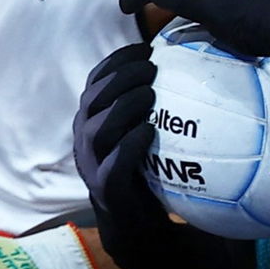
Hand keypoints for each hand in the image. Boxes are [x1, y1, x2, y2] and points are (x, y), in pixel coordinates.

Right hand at [72, 44, 159, 215]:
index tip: (144, 47)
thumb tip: (184, 64)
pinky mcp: (105, 189)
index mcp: (91, 119)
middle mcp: (84, 138)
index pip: (95, 81)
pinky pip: (112, 166)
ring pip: (96, 130)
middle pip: (92, 99)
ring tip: (150, 94)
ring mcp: (91, 164)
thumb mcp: (141, 127)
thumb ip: (149, 103)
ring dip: (123, 107)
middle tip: (151, 68)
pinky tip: (149, 131)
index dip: (116, 61)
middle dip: (121, 78)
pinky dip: (129, 146)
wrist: (135, 221)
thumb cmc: (143, 166)